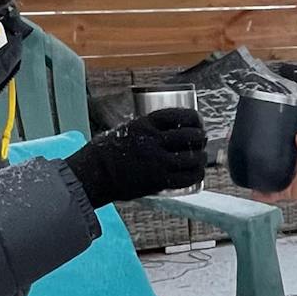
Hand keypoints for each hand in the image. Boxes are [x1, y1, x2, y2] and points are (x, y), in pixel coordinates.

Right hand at [64, 107, 206, 207]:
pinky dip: (197, 174)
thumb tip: (168, 129)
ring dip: (202, 157)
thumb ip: (147, 130)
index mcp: (145, 124)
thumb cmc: (107, 151)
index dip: (194, 117)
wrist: (95, 173)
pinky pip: (186, 177)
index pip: (178, 115)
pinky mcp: (158, 180)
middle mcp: (153, 141)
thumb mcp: (127, 130)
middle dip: (200, 137)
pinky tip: (198, 172)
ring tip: (202, 157)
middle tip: (202, 140)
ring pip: (192, 157)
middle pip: (189, 135)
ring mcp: (157, 161)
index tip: (198, 121)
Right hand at [251, 133, 296, 217]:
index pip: (278, 138)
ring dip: (256, 174)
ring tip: (247, 171)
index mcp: (294, 145)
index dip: (268, 134)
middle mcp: (287, 160)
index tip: (259, 131)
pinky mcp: (286, 190)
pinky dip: (262, 194)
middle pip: (267, 156)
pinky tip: (257, 192)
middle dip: (256, 155)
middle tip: (248, 151)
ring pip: (265, 174)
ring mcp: (285, 175)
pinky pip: (271, 193)